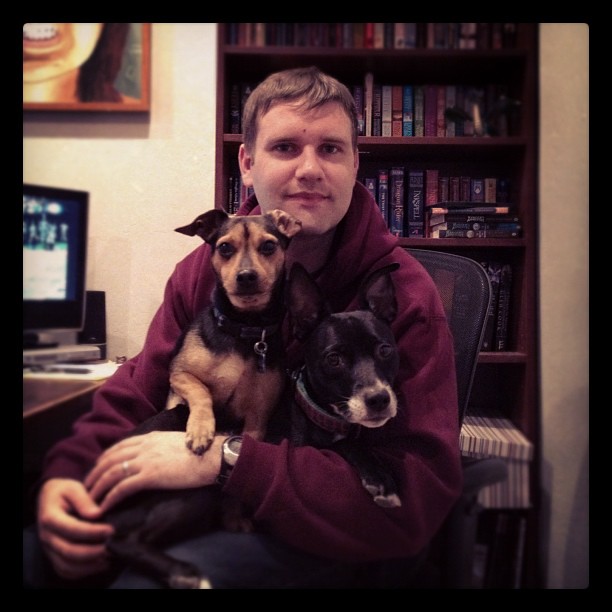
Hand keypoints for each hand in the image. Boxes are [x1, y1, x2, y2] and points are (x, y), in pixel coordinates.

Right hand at [37, 478, 114, 579]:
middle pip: (69, 552)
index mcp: (50, 518)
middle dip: (93, 552)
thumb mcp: (73, 488)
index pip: (72, 529)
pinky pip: (65, 570)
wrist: (50, 498)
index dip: (93, 532)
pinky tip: (100, 563)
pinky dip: (83, 571)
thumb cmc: (64, 491)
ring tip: (109, 557)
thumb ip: (84, 500)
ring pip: (67, 566)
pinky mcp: (54, 556)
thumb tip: (97, 514)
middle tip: (113, 547)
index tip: (112, 530)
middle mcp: (47, 537)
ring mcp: (49, 549)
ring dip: (89, 565)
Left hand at [84, 431, 225, 513]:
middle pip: (110, 459)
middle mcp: (145, 446)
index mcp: (151, 437)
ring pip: (111, 473)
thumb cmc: (202, 452)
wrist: (213, 457)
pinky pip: (122, 487)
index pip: (120, 446)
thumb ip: (162, 447)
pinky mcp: (150, 476)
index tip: (98, 469)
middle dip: (95, 474)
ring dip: (97, 488)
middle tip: (86, 488)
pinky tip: (104, 507)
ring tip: (89, 501)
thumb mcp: (177, 443)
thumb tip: (157, 457)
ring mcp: (146, 460)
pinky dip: (109, 498)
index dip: (105, 458)